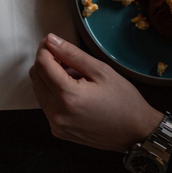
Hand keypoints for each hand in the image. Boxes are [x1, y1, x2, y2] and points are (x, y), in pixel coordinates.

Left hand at [29, 33, 162, 152]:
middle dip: (46, 62)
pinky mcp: (58, 131)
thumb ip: (72, 54)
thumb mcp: (101, 71)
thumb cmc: (123, 100)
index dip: (45, 49)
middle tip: (67, 58)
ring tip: (74, 76)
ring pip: (38, 90)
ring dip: (49, 77)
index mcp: (68, 96)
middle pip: (35, 76)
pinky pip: (46, 104)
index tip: (54, 42)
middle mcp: (57, 113)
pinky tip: (73, 91)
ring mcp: (56, 124)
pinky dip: (53, 93)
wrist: (136, 133)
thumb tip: (51, 40)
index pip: (41, 64)